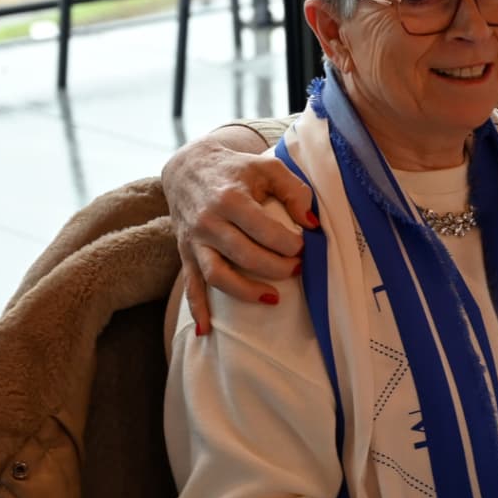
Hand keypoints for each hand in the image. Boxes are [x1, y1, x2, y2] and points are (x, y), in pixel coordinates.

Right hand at [163, 132, 313, 333]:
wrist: (188, 167)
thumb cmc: (236, 169)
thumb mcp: (268, 167)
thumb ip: (294, 190)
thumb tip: (311, 224)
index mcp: (230, 198)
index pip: (264, 230)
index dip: (290, 243)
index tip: (304, 245)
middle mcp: (209, 221)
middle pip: (245, 256)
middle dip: (277, 268)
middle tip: (297, 268)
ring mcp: (195, 240)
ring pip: (218, 275)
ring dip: (246, 292)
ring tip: (273, 299)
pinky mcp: (186, 253)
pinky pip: (190, 285)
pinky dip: (197, 309)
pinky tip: (207, 330)